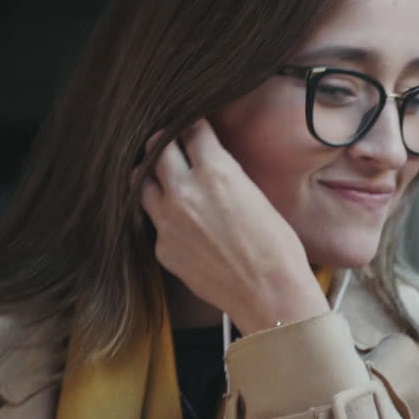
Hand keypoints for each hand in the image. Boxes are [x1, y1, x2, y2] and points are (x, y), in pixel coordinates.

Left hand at [137, 119, 329, 333]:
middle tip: (168, 142)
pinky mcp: (163, 248)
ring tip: (159, 175)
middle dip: (163, 141)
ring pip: (141, 184)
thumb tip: (210, 166)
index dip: (191, 125)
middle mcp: (185, 191)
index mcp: (216, 171)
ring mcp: (168, 221)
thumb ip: (224, 176)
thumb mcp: (255, 195)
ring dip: (151, 175)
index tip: (191, 125)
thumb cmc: (276, 246)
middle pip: (158, 149)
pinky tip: (177, 220)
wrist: (269, 293)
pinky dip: (162, 215)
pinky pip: (154, 222)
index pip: (190, 131)